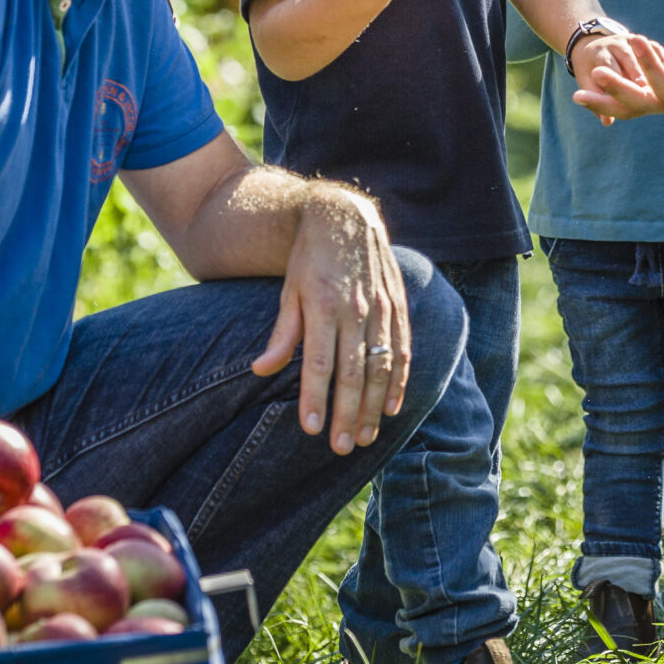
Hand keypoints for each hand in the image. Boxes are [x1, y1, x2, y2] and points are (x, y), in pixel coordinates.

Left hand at [253, 184, 411, 453]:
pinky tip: (392, 407)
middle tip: (341, 447)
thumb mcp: (288, 290)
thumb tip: (260, 370)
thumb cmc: (309, 258)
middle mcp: (356, 309)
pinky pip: (403, 348)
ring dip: (374, 405)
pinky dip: (399, 380)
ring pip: (381, 365)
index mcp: (324, 306)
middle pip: (354, 371)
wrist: (345, 216)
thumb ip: (282, 333)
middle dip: (347, 413)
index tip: (313, 429)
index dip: (317, 397)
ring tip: (365, 437)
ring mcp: (382, 308)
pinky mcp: (398, 305)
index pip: (321, 362)